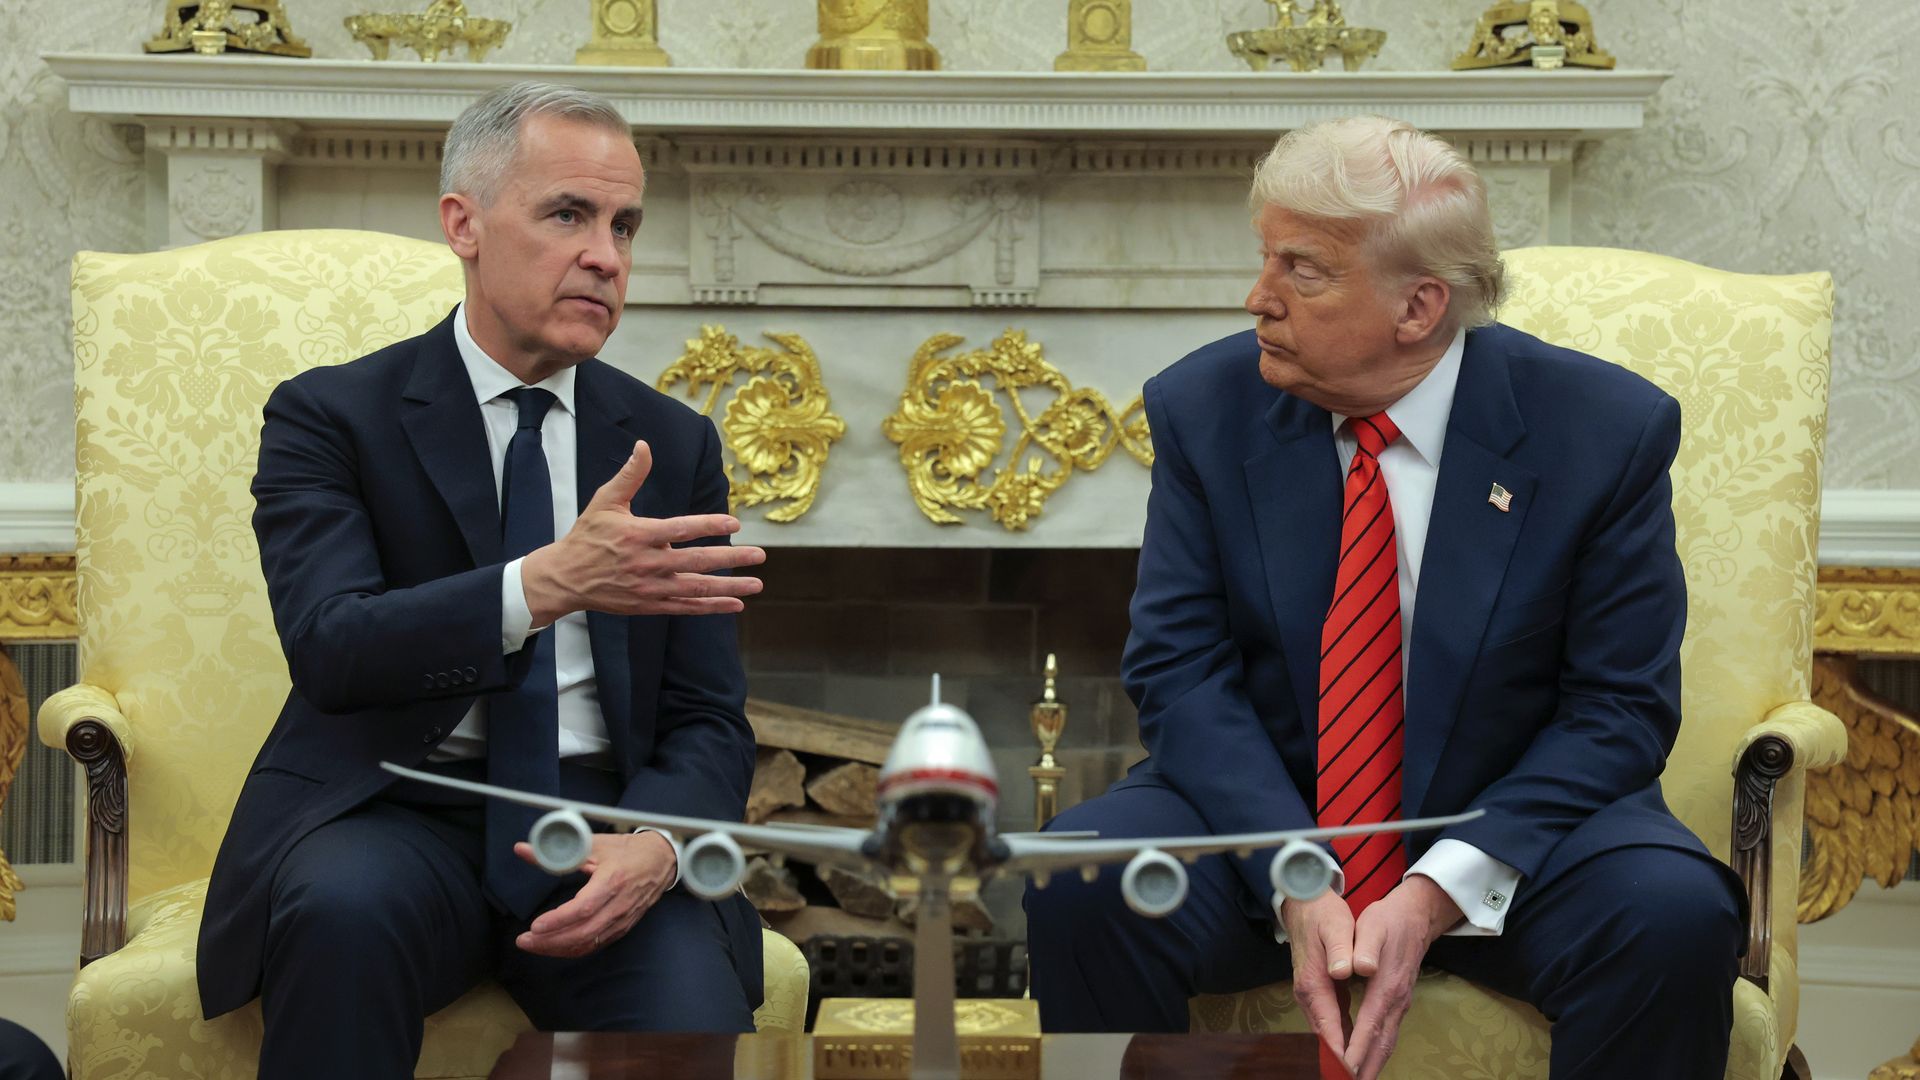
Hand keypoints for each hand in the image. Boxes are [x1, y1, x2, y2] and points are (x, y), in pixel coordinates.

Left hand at [513, 830, 676, 956]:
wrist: (661, 860)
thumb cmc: (626, 850)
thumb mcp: (592, 844)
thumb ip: (556, 852)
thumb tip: (521, 849)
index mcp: (612, 881)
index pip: (584, 908)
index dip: (559, 920)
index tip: (535, 925)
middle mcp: (619, 905)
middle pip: (583, 933)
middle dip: (550, 941)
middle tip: (523, 940)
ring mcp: (622, 920)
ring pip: (588, 943)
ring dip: (558, 949)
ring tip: (533, 944)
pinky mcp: (622, 928)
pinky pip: (595, 945)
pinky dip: (573, 949)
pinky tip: (555, 946)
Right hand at [522, 440, 764, 622]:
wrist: (565, 578)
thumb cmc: (588, 535)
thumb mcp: (605, 501)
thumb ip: (629, 475)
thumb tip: (644, 445)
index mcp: (639, 534)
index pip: (681, 529)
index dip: (709, 524)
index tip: (734, 522)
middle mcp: (648, 563)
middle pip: (697, 561)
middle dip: (731, 559)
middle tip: (760, 556)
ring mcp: (651, 587)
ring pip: (696, 588)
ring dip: (729, 587)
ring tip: (756, 585)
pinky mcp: (650, 604)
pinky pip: (686, 607)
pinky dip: (711, 607)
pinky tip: (735, 603)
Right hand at [1278, 890, 1356, 1061]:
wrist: (1303, 903)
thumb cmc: (1322, 914)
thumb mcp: (1336, 926)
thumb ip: (1341, 949)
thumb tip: (1344, 971)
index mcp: (1314, 982)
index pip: (1328, 1026)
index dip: (1340, 1051)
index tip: (1351, 1071)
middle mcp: (1309, 994)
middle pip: (1325, 1036)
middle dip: (1340, 1061)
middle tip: (1356, 1079)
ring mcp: (1312, 994)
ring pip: (1327, 1032)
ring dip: (1341, 1054)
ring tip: (1357, 1073)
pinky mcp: (1319, 991)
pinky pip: (1331, 1022)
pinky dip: (1341, 1039)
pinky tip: (1354, 1051)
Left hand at [1342, 875, 1462, 1079]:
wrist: (1416, 916)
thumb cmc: (1388, 921)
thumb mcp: (1372, 926)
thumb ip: (1366, 948)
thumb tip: (1360, 967)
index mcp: (1386, 986)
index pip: (1369, 1025)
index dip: (1356, 1048)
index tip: (1344, 1068)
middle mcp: (1396, 1001)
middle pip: (1381, 1043)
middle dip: (1364, 1067)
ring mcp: (1400, 1004)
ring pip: (1386, 1043)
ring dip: (1372, 1065)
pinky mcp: (1399, 1003)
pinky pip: (1388, 1035)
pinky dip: (1377, 1053)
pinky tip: (1366, 1062)